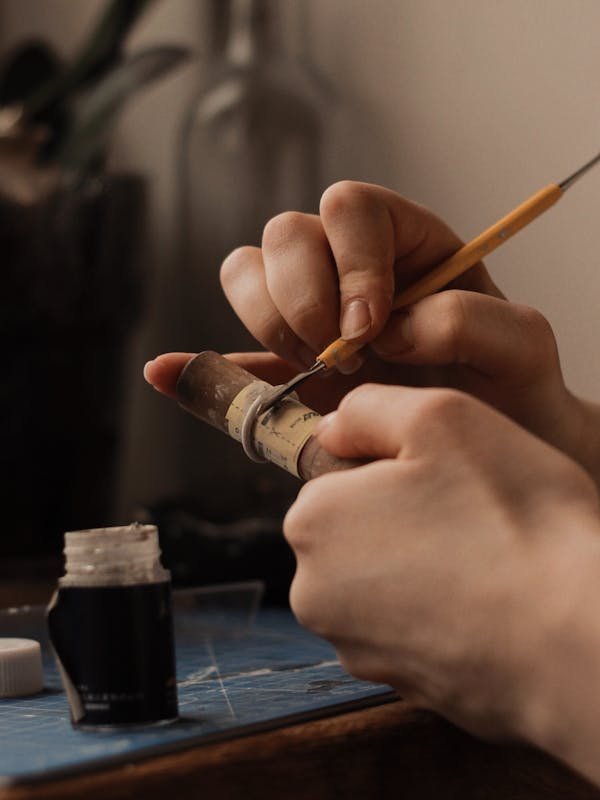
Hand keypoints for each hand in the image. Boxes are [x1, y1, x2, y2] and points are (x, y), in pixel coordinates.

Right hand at [145, 180, 599, 485]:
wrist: (489, 449)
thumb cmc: (511, 393)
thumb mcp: (521, 348)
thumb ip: (470, 320)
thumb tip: (388, 328)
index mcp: (404, 244)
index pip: (349, 208)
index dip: (349, 261)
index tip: (368, 327)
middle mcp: (349, 269)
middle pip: (283, 236)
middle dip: (302, 298)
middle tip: (339, 358)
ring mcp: (310, 316)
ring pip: (246, 274)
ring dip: (266, 323)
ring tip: (313, 377)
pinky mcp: (284, 367)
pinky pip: (227, 353)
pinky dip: (196, 365)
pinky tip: (169, 375)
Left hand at [284, 383, 599, 782]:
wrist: (574, 645)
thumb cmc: (514, 523)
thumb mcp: (441, 418)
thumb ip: (369, 409)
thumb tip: (333, 428)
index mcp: (313, 521)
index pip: (338, 474)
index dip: (393, 467)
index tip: (441, 479)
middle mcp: (314, 591)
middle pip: (356, 530)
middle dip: (402, 518)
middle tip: (468, 519)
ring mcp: (354, 646)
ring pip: (384, 581)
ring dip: (422, 568)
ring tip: (481, 564)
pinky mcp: (397, 684)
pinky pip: (412, 628)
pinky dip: (440, 615)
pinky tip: (485, 607)